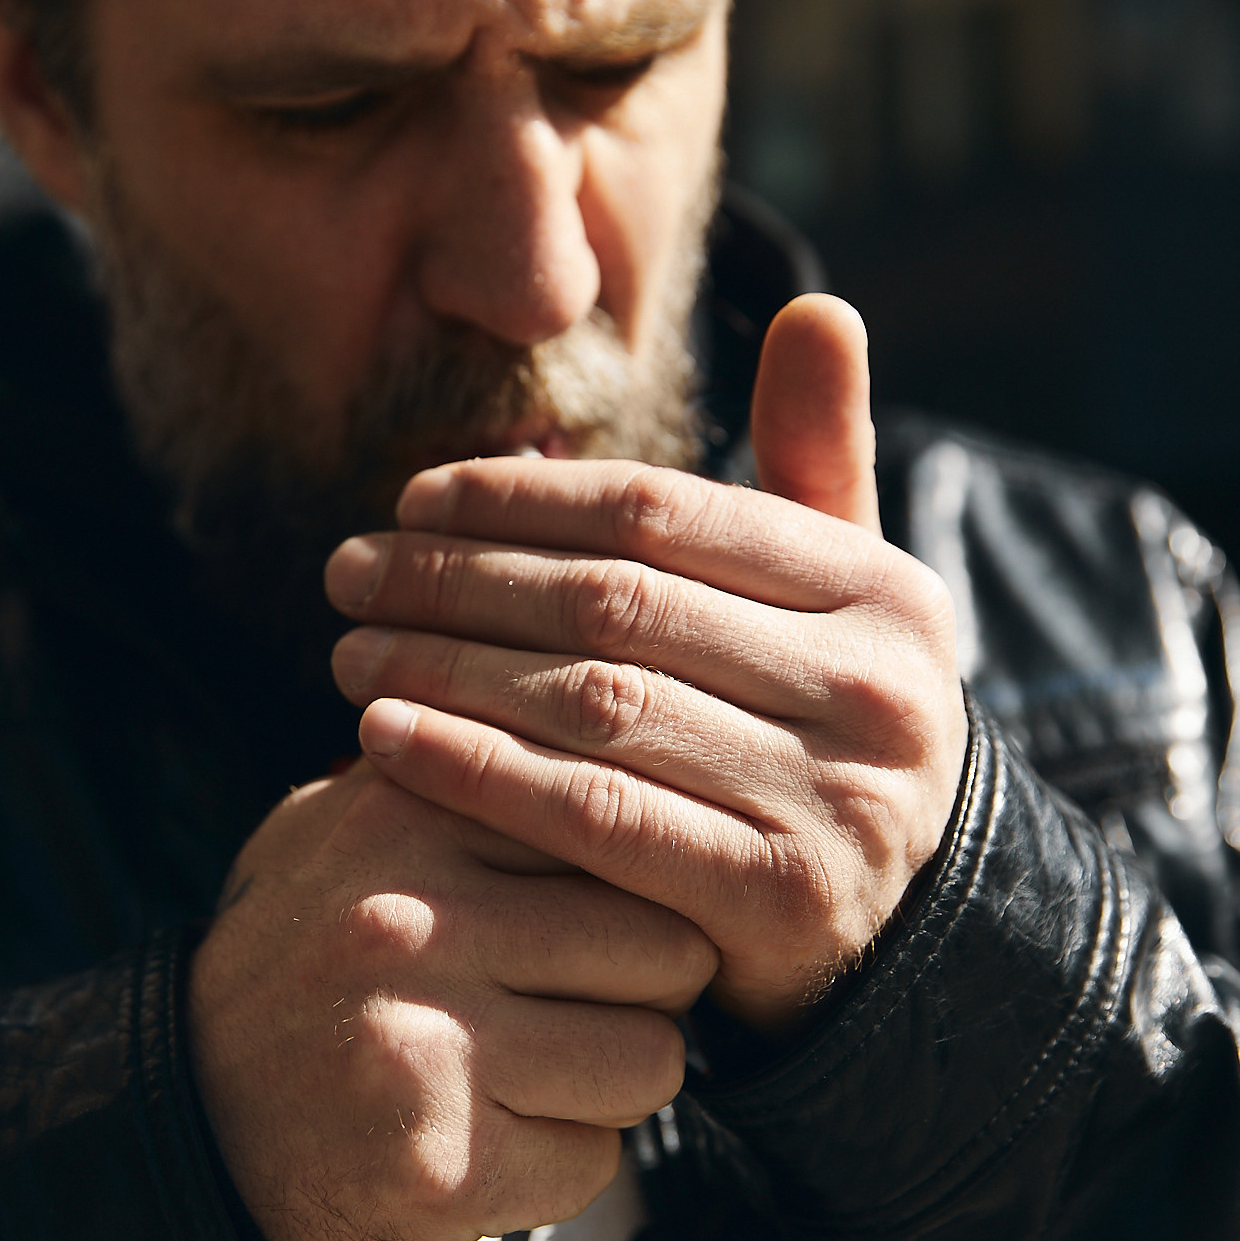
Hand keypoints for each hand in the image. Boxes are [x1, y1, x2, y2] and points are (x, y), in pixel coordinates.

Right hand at [189, 762, 717, 1240]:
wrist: (192, 1124)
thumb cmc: (301, 965)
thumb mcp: (338, 830)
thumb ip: (447, 769)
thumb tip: (589, 725)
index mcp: (404, 818)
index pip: (620, 827)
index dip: (637, 881)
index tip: (606, 912)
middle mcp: (411, 922)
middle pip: (666, 945)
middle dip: (654, 987)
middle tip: (592, 1005)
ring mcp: (424, 1046)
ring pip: (651, 1058)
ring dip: (614, 1081)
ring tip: (539, 1073)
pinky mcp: (441, 1161)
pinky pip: (594, 1158)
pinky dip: (561, 1163)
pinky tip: (492, 1141)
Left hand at [322, 295, 966, 1027]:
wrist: (892, 934)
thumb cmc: (823, 733)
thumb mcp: (841, 599)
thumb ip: (817, 462)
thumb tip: (821, 305)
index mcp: (888, 592)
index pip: (663, 513)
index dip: (523, 498)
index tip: (411, 496)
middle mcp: (880, 692)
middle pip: (617, 603)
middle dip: (459, 580)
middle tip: (347, 570)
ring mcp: (837, 803)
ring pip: (594, 704)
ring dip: (446, 667)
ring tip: (348, 647)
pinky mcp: (776, 903)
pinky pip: (591, 816)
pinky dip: (475, 770)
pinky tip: (383, 736)